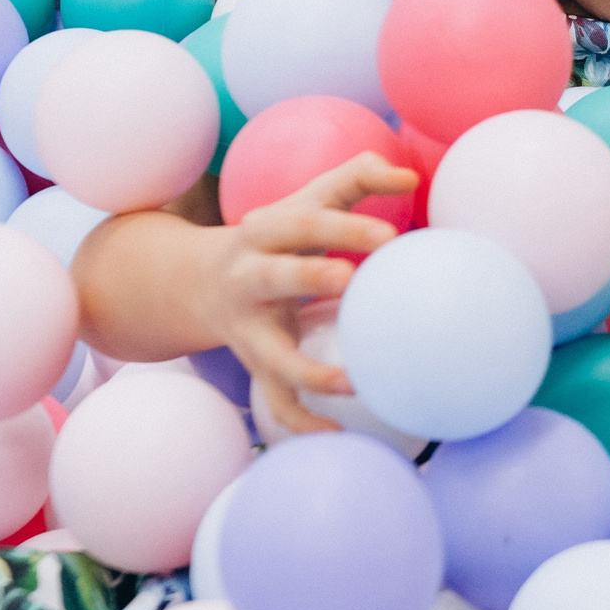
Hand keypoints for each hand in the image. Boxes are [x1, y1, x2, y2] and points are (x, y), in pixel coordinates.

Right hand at [191, 151, 419, 437]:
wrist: (198, 282)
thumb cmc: (278, 235)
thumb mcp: (305, 201)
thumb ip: (356, 178)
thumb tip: (411, 176)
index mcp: (264, 231)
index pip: (305, 222)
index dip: (344, 227)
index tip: (390, 235)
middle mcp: (248, 277)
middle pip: (274, 276)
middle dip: (309, 276)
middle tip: (352, 280)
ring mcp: (248, 328)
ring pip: (271, 353)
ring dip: (305, 370)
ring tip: (350, 382)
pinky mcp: (255, 364)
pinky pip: (275, 399)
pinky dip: (302, 421)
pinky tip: (338, 433)